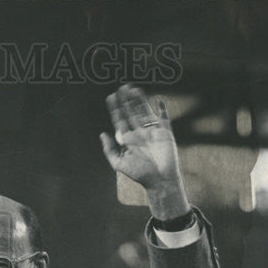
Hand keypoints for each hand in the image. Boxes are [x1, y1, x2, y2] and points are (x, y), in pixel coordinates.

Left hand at [100, 84, 188, 219]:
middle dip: (126, 100)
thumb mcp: (119, 163)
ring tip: (133, 89)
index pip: (119, 120)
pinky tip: (159, 100)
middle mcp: (139, 133)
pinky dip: (163, 109)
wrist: (160, 179)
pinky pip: (164, 117)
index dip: (115, 108)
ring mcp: (152, 131)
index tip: (110, 97)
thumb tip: (102, 134)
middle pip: (131, 112)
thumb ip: (109, 149)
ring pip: (144, 111)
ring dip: (139, 101)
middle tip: (121, 87)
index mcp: (127, 139)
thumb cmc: (139, 174)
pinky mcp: (165, 132)